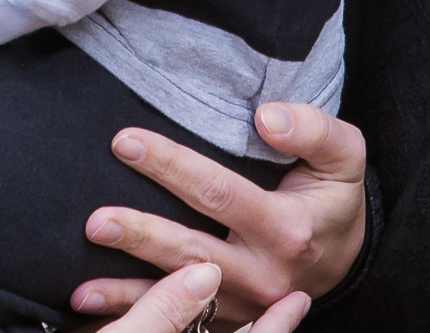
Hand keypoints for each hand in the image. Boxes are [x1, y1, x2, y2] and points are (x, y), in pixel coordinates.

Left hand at [68, 101, 365, 325]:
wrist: (349, 261)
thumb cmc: (335, 199)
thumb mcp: (345, 156)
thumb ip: (314, 129)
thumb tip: (266, 117)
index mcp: (286, 228)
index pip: (219, 192)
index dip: (172, 166)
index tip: (126, 141)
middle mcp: (263, 272)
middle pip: (191, 251)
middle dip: (141, 235)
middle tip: (93, 220)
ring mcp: (245, 305)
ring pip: (179, 298)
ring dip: (128, 292)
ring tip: (80, 287)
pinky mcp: (231, 322)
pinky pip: (181, 325)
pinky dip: (138, 319)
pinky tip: (95, 313)